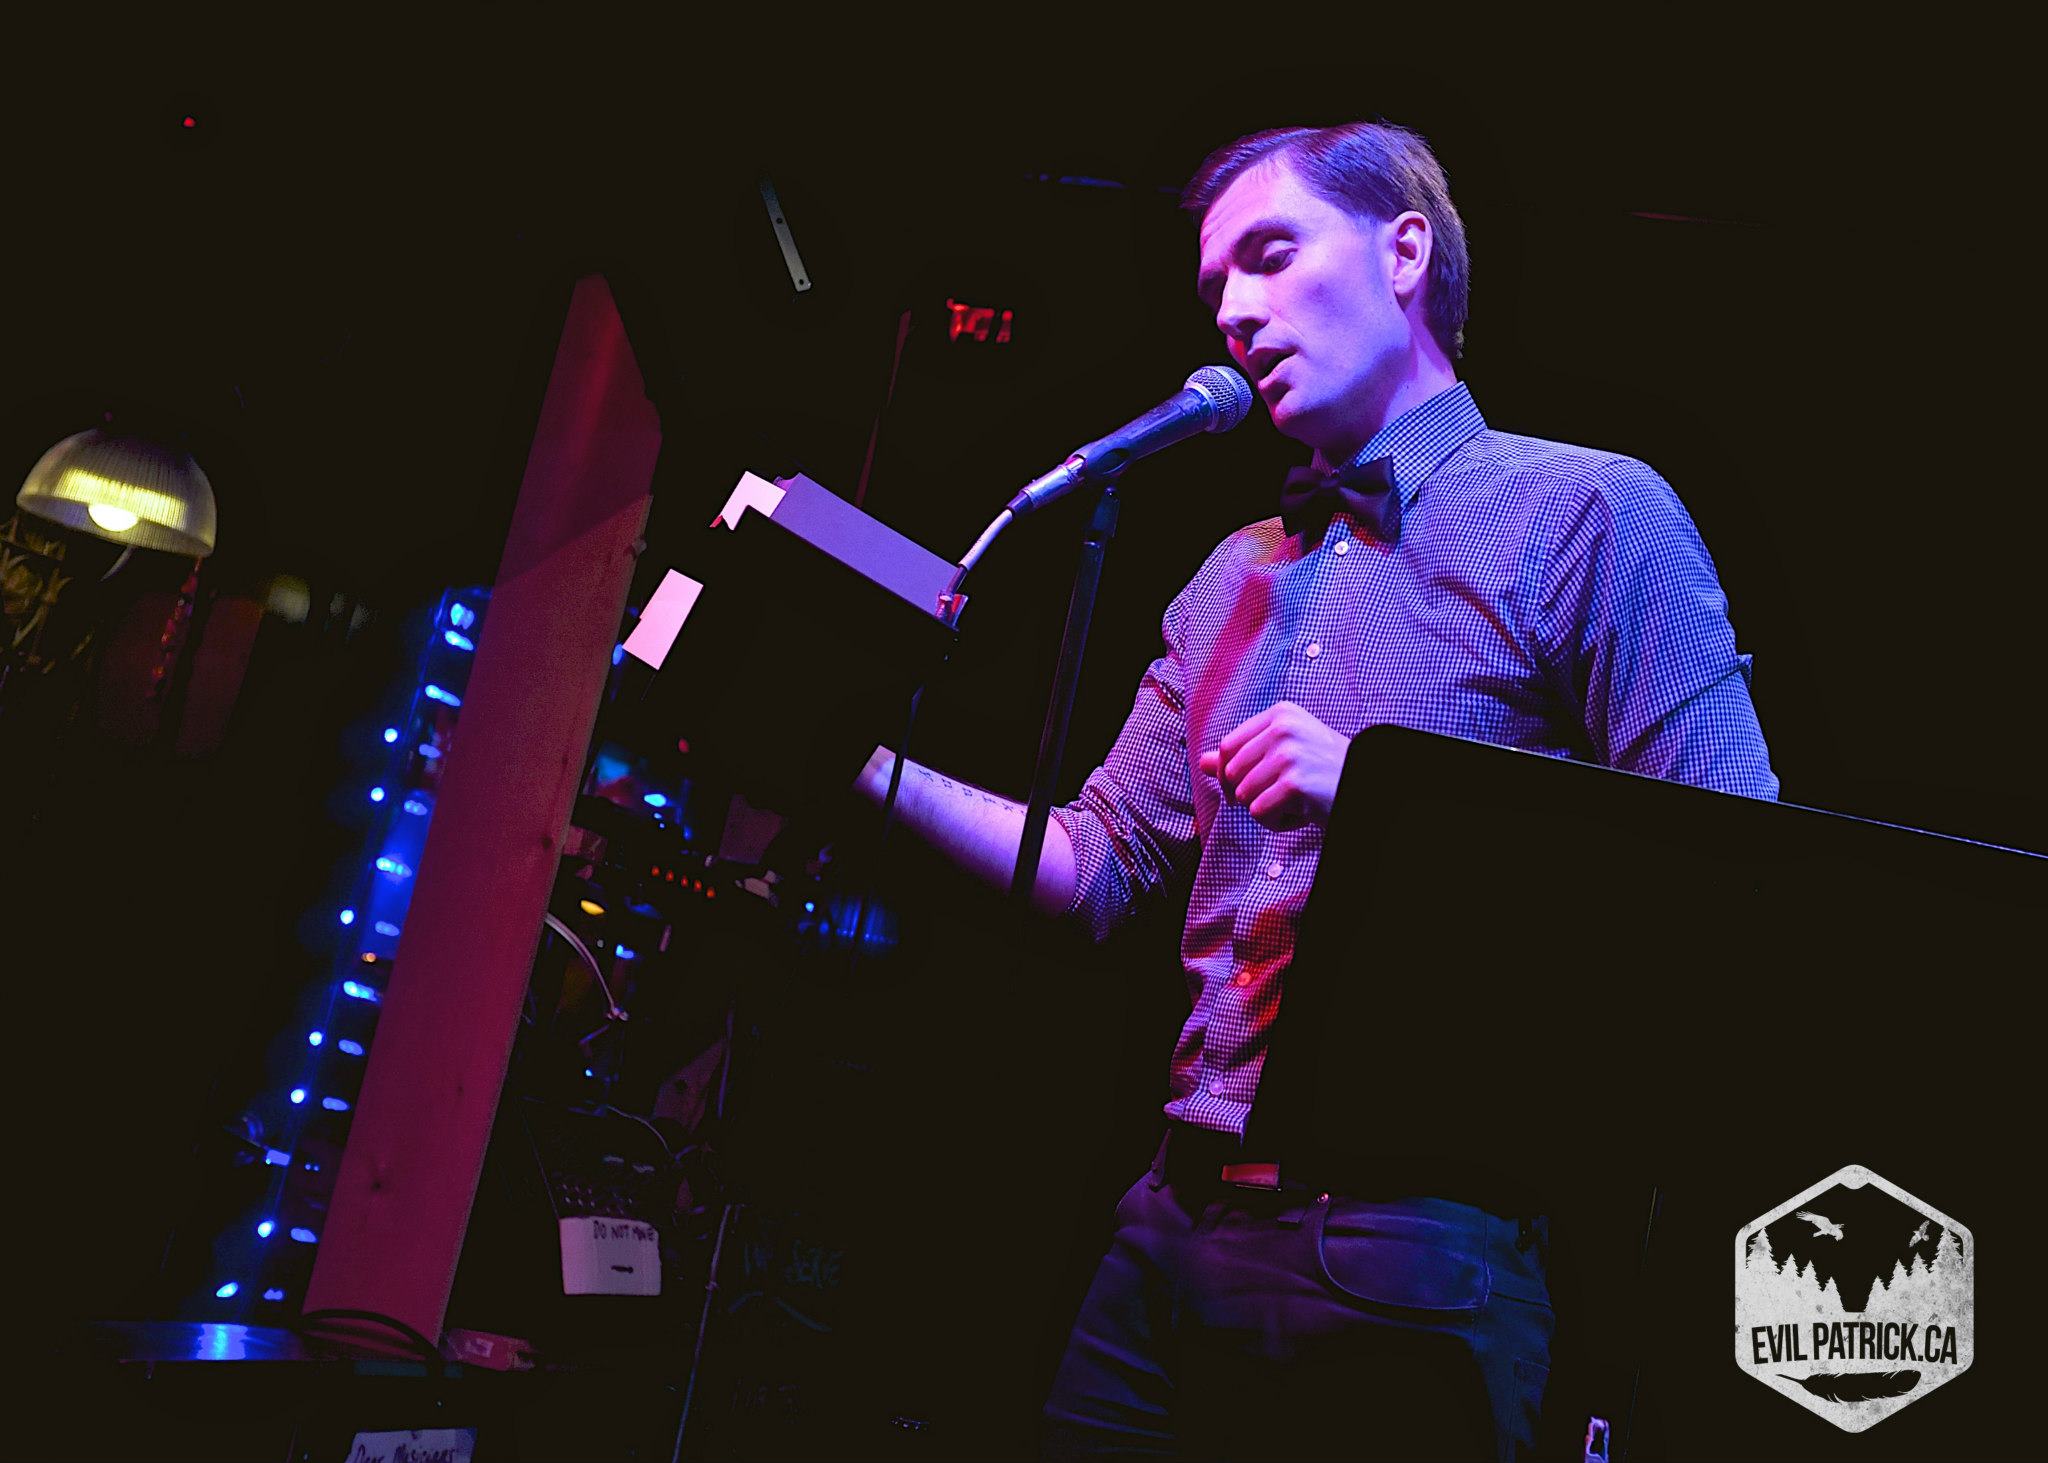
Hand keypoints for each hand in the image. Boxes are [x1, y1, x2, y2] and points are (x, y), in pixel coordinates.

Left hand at [1197, 701, 1348, 830]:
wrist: (1366, 787)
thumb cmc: (1325, 772)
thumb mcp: (1285, 753)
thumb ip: (1243, 754)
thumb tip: (1200, 762)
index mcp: (1281, 715)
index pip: (1227, 745)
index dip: (1225, 774)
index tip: (1239, 791)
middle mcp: (1284, 728)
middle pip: (1231, 772)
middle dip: (1246, 796)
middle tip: (1276, 800)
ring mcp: (1290, 754)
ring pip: (1244, 796)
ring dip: (1266, 810)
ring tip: (1294, 804)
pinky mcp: (1295, 784)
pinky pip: (1260, 813)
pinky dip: (1277, 823)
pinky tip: (1302, 814)